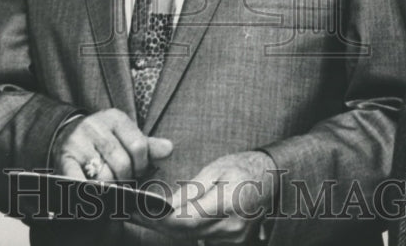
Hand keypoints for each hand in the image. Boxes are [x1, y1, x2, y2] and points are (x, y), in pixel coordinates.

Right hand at [53, 108, 171, 181]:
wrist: (68, 133)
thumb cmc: (105, 139)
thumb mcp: (126, 135)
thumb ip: (148, 145)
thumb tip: (169, 149)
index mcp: (115, 118)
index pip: (138, 145)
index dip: (142, 165)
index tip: (138, 171)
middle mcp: (95, 126)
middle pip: (122, 163)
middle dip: (126, 178)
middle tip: (123, 181)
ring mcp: (78, 142)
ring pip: (103, 176)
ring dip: (109, 187)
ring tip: (109, 186)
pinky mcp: (64, 158)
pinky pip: (79, 181)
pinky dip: (89, 192)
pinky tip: (94, 195)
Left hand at [135, 150, 276, 243]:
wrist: (272, 178)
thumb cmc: (244, 167)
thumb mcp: (217, 169)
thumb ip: (193, 190)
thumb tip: (169, 206)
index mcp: (229, 203)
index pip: (188, 219)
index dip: (162, 219)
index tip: (140, 212)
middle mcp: (232, 226)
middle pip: (186, 231)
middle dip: (157, 224)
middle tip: (133, 214)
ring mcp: (234, 237)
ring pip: (191, 237)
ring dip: (167, 228)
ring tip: (144, 216)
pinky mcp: (233, 241)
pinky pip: (201, 238)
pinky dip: (183, 230)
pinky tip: (166, 221)